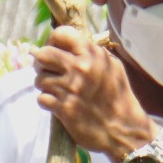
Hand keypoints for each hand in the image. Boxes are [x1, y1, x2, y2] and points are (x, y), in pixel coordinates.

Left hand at [33, 25, 158, 157]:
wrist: (123, 128)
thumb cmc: (117, 96)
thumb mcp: (111, 66)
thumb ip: (90, 53)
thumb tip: (66, 44)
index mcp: (92, 54)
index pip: (61, 34)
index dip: (53, 41)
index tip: (55, 50)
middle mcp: (80, 68)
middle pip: (43, 55)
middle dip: (42, 63)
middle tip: (48, 70)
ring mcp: (70, 88)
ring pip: (39, 78)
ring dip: (45, 85)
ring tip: (58, 90)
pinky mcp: (63, 108)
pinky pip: (41, 98)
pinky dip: (47, 102)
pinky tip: (59, 104)